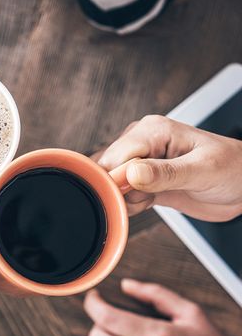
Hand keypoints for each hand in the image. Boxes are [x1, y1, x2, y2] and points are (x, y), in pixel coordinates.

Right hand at [94, 115, 241, 220]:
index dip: (116, 179)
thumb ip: (166, 173)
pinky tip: (148, 202)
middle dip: (119, 190)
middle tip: (146, 197)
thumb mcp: (203, 171)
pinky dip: (129, 204)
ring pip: (110, 183)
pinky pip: (120, 193)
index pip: (116, 155)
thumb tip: (131, 174)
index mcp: (154, 130)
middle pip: (106, 169)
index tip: (132, 194)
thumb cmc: (234, 170)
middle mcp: (142, 142)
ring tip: (150, 199)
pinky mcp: (141, 179)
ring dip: (124, 199)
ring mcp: (140, 161)